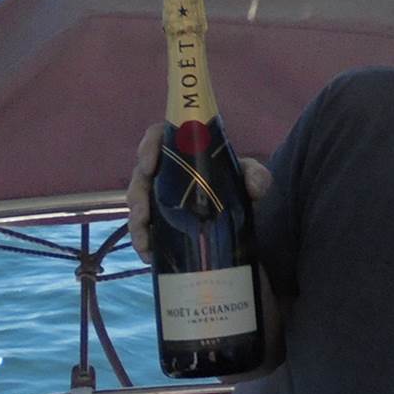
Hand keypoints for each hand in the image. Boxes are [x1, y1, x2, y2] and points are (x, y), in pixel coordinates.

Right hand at [125, 123, 271, 261]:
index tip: (149, 165)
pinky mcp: (158, 220)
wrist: (239, 213)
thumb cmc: (238, 183)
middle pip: (141, 176)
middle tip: (143, 213)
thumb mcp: (251, 177)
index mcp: (183, 150)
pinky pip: (143, 229)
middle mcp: (165, 171)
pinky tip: (150, 255)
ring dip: (136, 223)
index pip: (158, 138)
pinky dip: (143, 242)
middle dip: (137, 195)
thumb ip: (257, 176)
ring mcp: (158, 196)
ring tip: (145, 240)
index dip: (148, 146)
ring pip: (137, 205)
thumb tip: (255, 187)